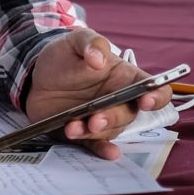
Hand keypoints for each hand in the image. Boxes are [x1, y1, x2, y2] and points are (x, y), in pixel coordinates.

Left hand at [24, 29, 172, 159]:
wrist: (37, 74)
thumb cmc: (64, 55)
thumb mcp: (76, 41)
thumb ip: (91, 43)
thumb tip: (99, 60)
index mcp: (125, 77)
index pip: (154, 89)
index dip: (156, 96)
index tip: (146, 100)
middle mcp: (119, 100)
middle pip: (129, 114)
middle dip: (113, 117)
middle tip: (96, 118)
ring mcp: (103, 118)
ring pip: (110, 131)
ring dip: (95, 131)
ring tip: (73, 127)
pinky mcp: (86, 132)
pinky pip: (97, 144)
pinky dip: (102, 150)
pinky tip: (106, 153)